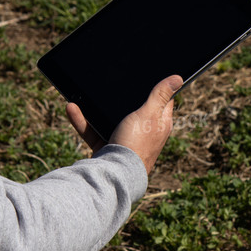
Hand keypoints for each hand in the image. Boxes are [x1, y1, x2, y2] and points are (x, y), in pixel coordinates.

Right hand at [66, 74, 182, 174]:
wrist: (113, 175)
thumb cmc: (135, 144)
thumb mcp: (148, 113)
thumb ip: (160, 95)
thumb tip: (178, 78)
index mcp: (159, 123)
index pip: (163, 100)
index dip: (158, 87)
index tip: (146, 75)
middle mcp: (144, 132)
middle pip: (134, 109)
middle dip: (121, 98)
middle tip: (113, 83)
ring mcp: (125, 140)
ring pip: (109, 119)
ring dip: (96, 109)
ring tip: (85, 95)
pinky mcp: (108, 148)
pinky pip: (93, 131)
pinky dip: (83, 121)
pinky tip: (72, 109)